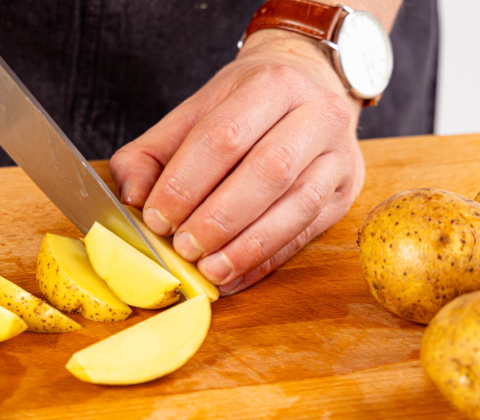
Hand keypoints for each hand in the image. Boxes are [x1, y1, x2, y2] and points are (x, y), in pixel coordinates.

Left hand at [110, 30, 365, 295]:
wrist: (306, 84)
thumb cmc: (242, 107)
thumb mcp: (192, 114)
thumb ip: (152, 154)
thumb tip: (134, 199)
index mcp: (271, 84)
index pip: (225, 137)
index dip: (187, 183)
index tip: (158, 217)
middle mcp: (316, 114)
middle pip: (268, 171)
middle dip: (219, 218)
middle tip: (184, 247)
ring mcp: (339, 155)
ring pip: (297, 206)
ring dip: (248, 246)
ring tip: (210, 270)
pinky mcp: (345, 191)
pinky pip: (307, 232)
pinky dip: (267, 260)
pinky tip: (236, 275)